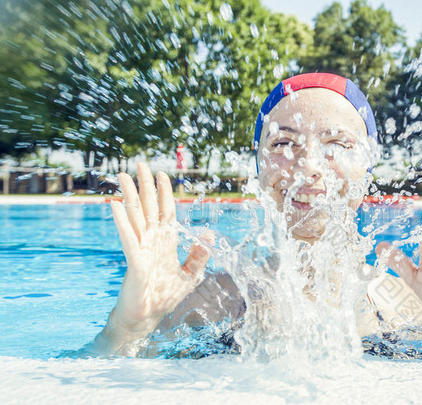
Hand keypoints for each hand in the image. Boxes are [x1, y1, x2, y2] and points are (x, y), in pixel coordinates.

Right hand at [101, 163, 210, 351]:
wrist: (145, 318)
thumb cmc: (164, 297)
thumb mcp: (189, 275)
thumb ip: (198, 255)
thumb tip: (209, 235)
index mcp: (165, 243)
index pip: (166, 211)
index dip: (165, 193)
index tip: (163, 174)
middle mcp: (151, 241)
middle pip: (148, 208)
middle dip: (145, 186)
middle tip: (140, 164)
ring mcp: (141, 249)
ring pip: (135, 217)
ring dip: (129, 196)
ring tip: (122, 177)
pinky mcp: (135, 262)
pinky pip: (128, 237)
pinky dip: (122, 221)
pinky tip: (115, 205)